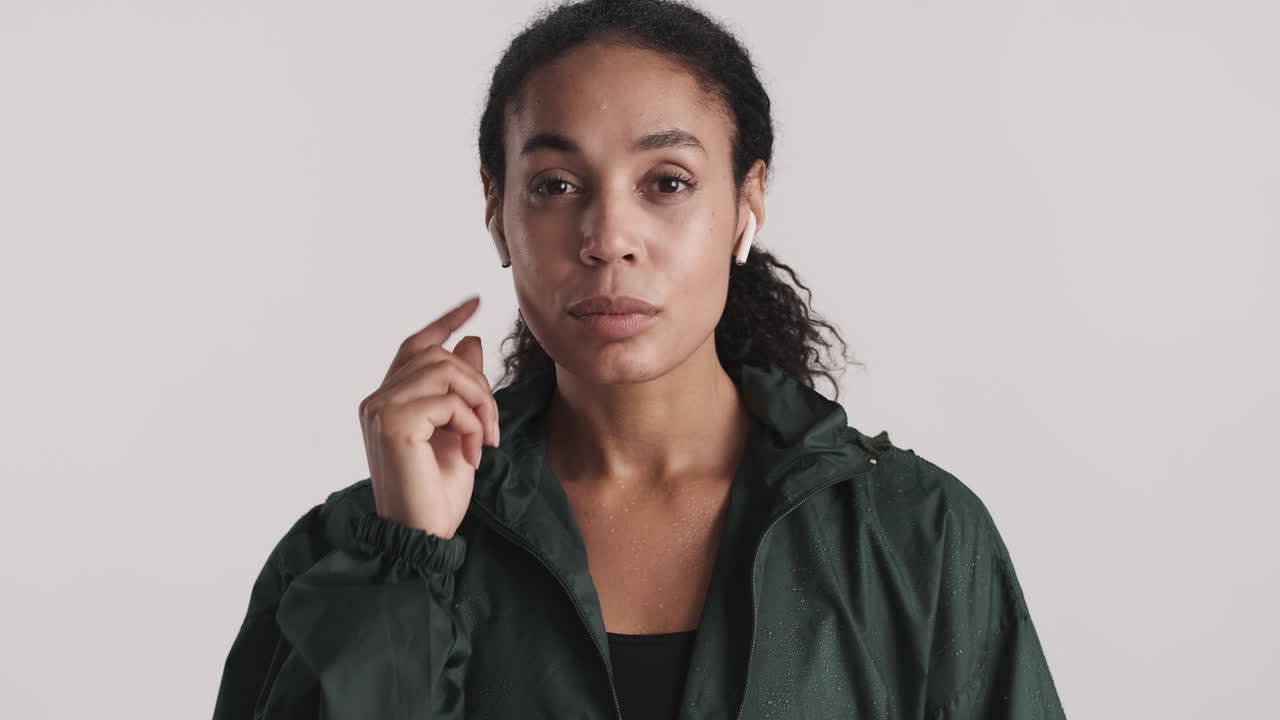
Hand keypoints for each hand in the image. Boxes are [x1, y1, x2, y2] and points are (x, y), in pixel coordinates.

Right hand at [357, 296, 498, 538]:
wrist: (422, 537)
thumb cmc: (437, 495)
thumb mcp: (459, 432)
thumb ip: (460, 390)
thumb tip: (470, 342)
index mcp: (389, 401)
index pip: (416, 346)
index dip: (446, 322)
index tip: (474, 302)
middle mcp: (378, 399)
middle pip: (440, 356)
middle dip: (479, 386)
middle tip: (491, 428)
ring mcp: (381, 409)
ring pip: (447, 371)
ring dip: (479, 405)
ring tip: (483, 440)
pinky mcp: (394, 423)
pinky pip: (449, 400)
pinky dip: (472, 424)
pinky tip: (472, 453)